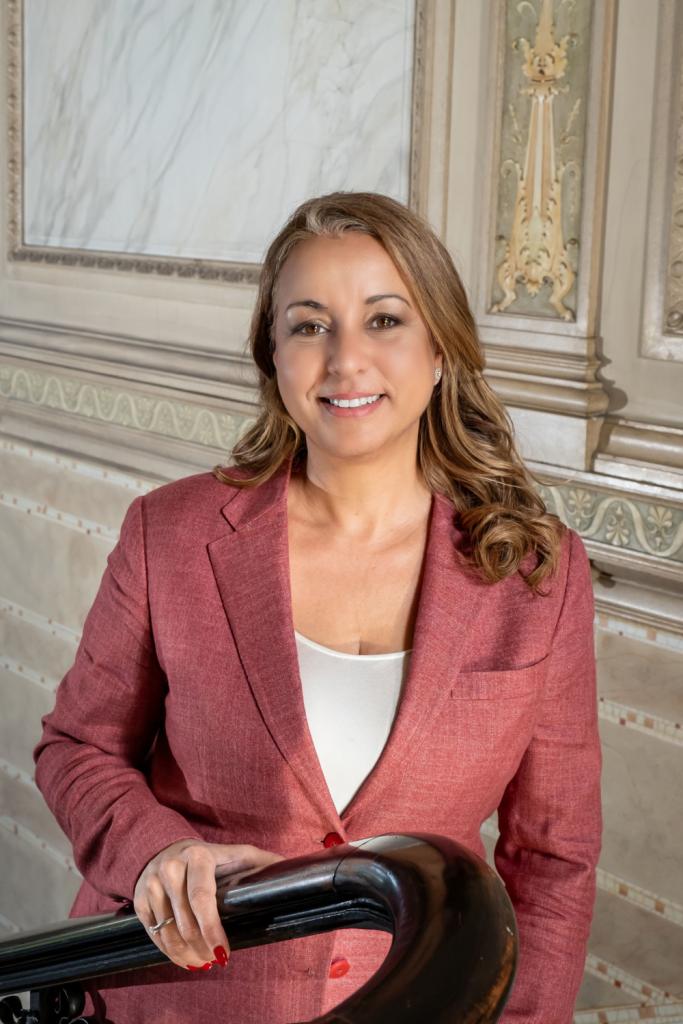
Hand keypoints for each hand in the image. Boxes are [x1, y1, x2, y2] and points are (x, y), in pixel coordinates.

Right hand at [134, 839, 283, 969]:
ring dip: (186, 954)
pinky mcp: (140, 899)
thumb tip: (293, 870)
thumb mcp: (237, 853)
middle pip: (185, 920)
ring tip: (203, 964)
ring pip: (167, 931)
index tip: (223, 952)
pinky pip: (154, 933)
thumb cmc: (209, 856)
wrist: (163, 847)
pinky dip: (169, 952)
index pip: (202, 898)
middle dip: (202, 947)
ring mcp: (151, 884)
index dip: (212, 928)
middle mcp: (171, 867)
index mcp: (197, 856)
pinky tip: (185, 959)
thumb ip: (263, 862)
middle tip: (216, 961)